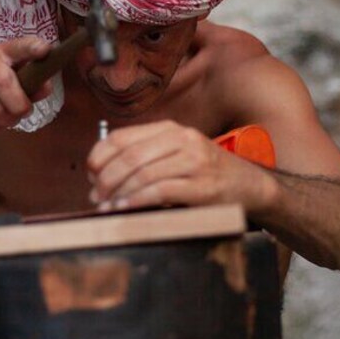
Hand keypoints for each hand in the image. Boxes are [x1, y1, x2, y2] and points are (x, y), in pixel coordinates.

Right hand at [0, 36, 51, 130]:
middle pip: (6, 84)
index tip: (45, 49)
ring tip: (4, 117)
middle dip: (20, 106)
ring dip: (6, 121)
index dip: (31, 48)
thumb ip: (28, 82)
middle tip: (22, 112)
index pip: (18, 46)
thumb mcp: (3, 76)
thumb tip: (45, 88)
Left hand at [86, 120, 273, 211]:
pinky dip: (137, 200)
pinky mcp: (202, 187)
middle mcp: (182, 140)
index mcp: (171, 129)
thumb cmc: (206, 173)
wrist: (250, 185)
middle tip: (95, 195)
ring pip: (143, 174)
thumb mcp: (177, 154)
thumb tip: (102, 171)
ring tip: (106, 206)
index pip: (123, 137)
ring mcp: (194, 162)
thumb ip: (146, 156)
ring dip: (118, 192)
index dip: (100, 155)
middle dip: (106, 178)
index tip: (90, 173)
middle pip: (130, 156)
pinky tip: (125, 209)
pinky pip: (160, 191)